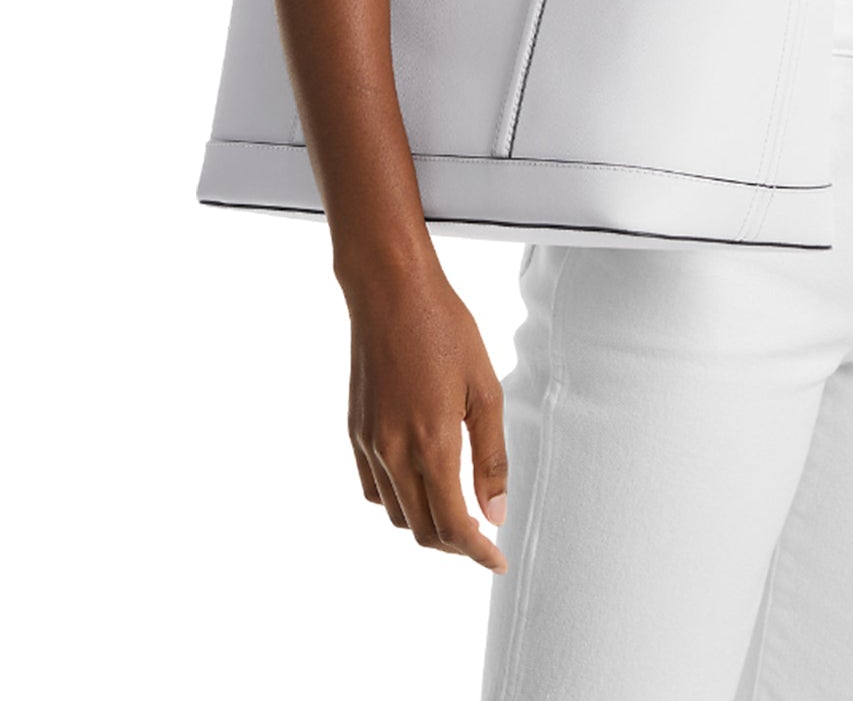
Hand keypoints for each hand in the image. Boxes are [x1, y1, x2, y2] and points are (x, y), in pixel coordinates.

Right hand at [341, 263, 510, 573]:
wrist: (389, 292)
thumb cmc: (445, 329)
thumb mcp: (485, 388)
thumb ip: (490, 456)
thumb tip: (495, 511)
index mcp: (431, 443)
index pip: (452, 525)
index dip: (477, 552)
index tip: (497, 559)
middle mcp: (393, 451)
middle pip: (422, 529)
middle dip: (454, 544)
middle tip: (482, 536)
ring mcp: (369, 443)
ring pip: (395, 514)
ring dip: (425, 524)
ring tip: (455, 511)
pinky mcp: (355, 431)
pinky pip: (373, 488)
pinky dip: (397, 501)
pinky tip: (419, 483)